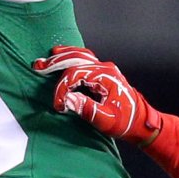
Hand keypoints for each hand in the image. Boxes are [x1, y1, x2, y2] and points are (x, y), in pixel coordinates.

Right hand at [33, 47, 160, 144]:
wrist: (141, 121)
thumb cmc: (126, 122)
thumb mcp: (107, 120)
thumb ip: (88, 110)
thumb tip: (69, 101)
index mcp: (106, 77)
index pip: (76, 75)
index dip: (62, 89)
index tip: (57, 105)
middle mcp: (105, 68)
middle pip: (75, 59)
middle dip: (55, 63)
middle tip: (37, 66)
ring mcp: (104, 69)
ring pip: (79, 56)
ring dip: (61, 57)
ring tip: (46, 58)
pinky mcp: (101, 73)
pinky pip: (83, 60)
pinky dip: (70, 57)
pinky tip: (60, 56)